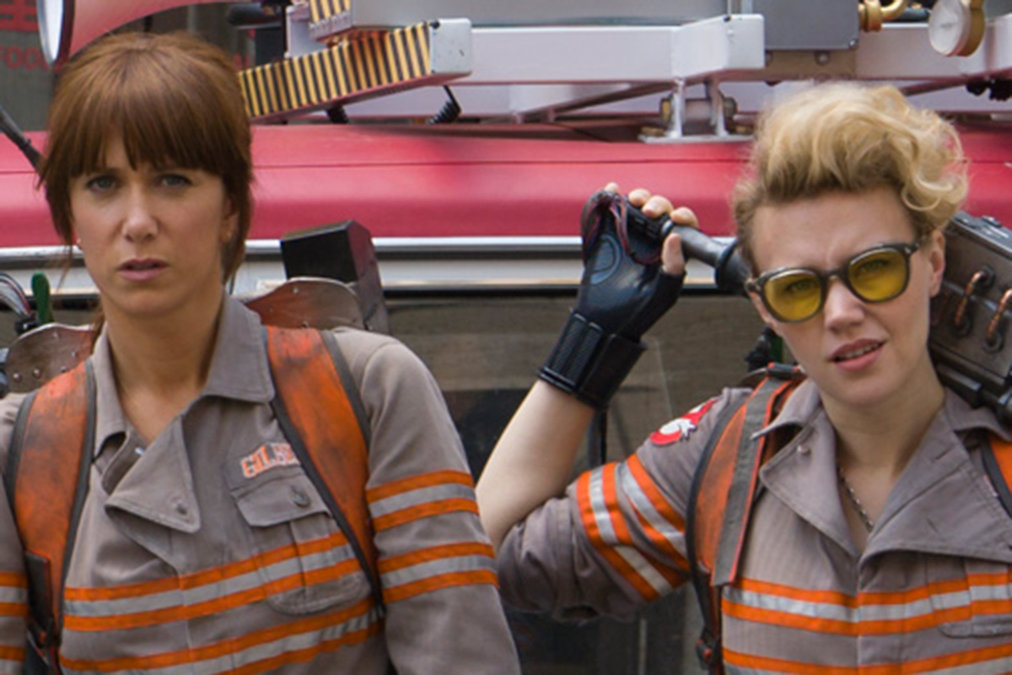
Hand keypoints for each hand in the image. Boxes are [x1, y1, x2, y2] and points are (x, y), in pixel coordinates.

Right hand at [537, 185, 695, 408]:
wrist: (605, 321)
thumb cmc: (638, 312)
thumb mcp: (664, 292)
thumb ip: (673, 266)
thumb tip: (675, 237)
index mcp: (670, 253)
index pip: (682, 226)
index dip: (681, 216)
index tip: (674, 218)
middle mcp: (651, 242)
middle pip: (659, 211)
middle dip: (657, 204)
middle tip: (649, 211)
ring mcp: (628, 237)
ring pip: (636, 207)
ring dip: (636, 198)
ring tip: (632, 200)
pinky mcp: (606, 236)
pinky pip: (608, 212)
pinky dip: (609, 197)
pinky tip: (611, 190)